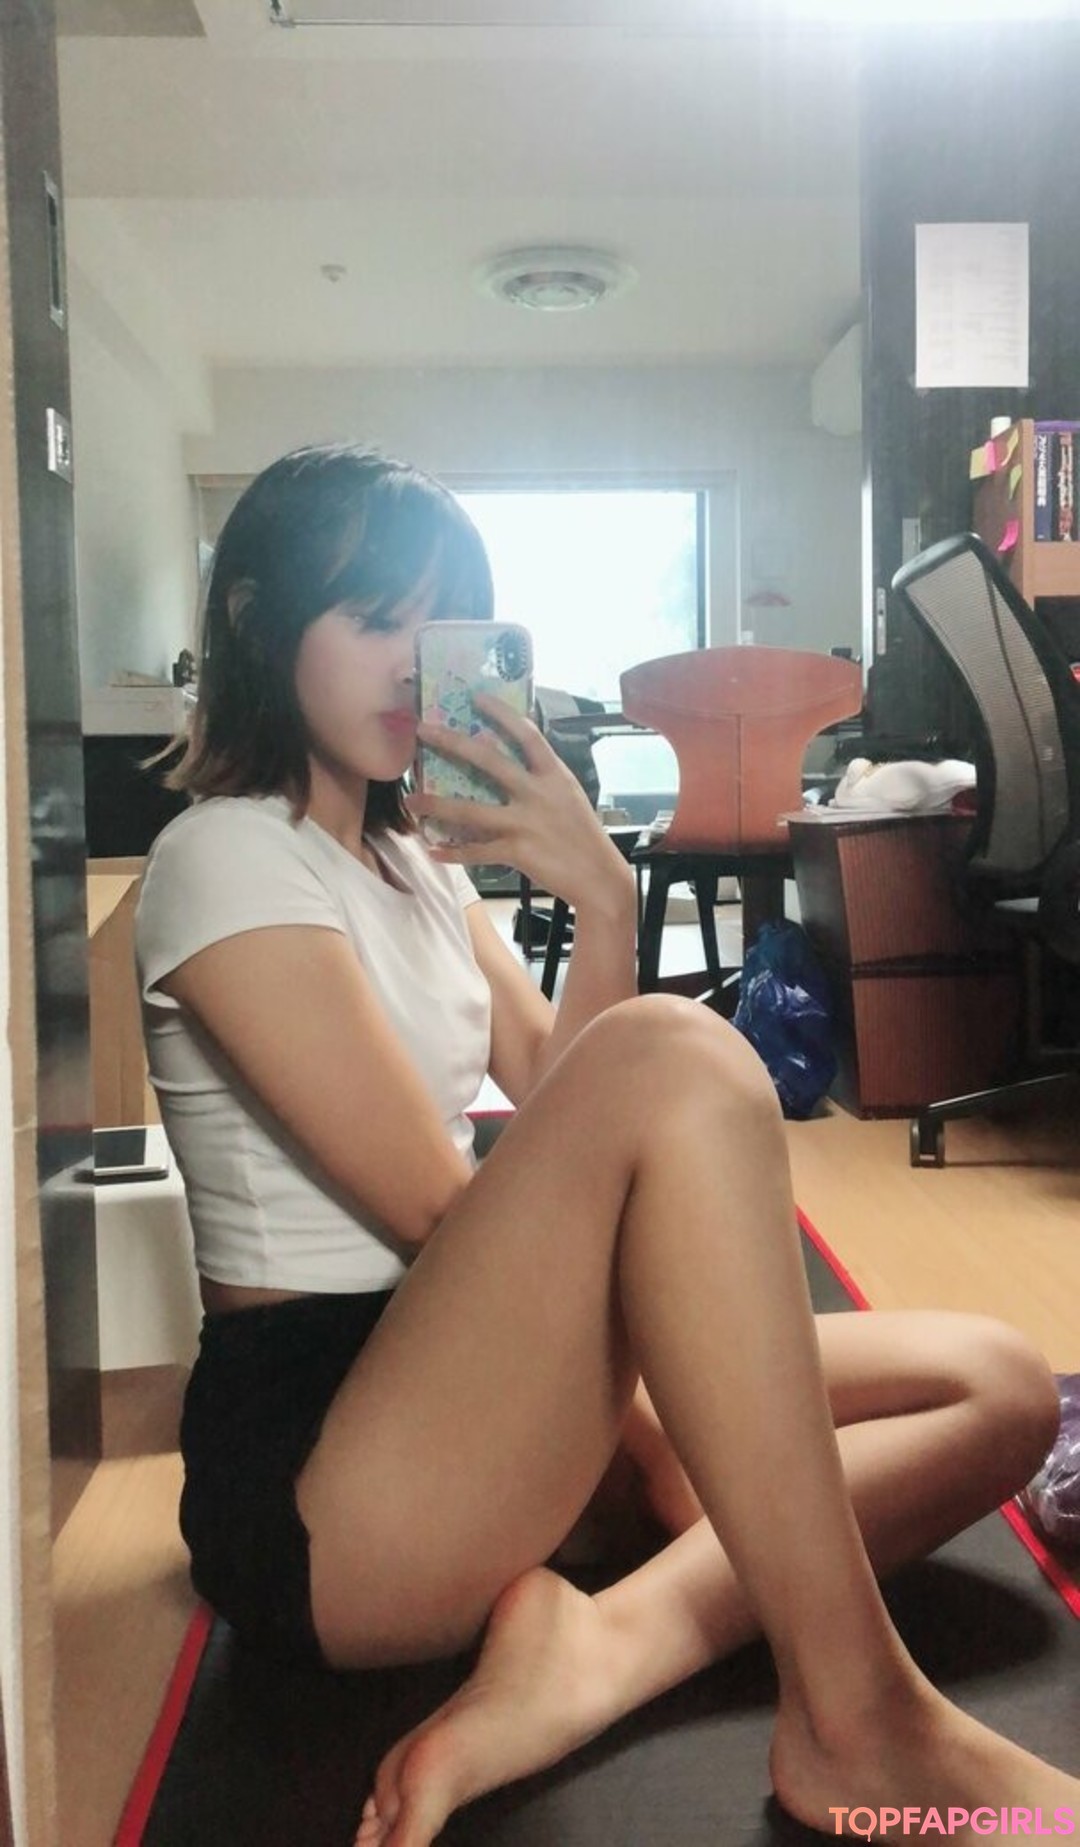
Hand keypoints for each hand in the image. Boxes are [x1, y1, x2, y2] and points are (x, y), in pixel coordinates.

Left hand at [407, 693, 632, 914]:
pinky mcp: (518, 852)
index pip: (527, 735)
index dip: (502, 714)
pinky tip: (433, 850)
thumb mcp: (568, 796)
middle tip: (423, 730)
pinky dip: (453, 852)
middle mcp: (539, 794)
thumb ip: (541, 776)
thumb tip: (506, 752)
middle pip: (490, 762)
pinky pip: (477, 851)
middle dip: (453, 743)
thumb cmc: (581, 835)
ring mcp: (526, 823)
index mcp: (554, 776)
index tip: (476, 697)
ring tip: (411, 800)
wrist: (599, 877)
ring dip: (437, 805)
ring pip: (472, 811)